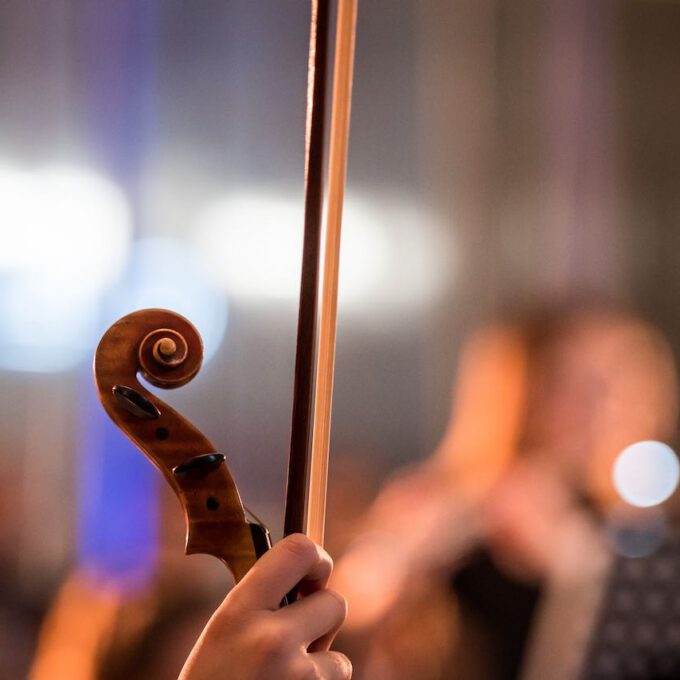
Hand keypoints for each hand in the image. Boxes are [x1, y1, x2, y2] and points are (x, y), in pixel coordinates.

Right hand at [179, 534, 351, 679]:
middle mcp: (270, 640)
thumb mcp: (223, 635)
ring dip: (320, 667)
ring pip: (339, 656)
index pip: (298, 550)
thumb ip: (261, 604)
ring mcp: (296, 679)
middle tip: (300, 637)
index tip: (314, 572)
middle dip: (323, 621)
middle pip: (335, 603)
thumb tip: (311, 577)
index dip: (317, 558)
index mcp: (238, 612)